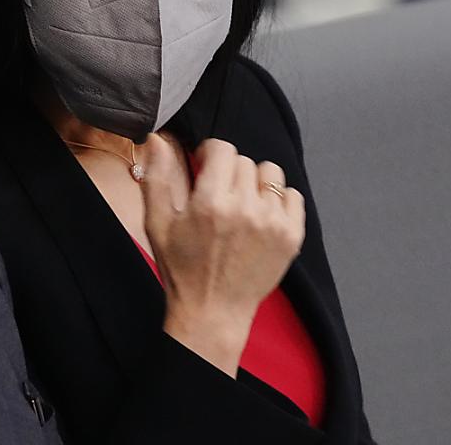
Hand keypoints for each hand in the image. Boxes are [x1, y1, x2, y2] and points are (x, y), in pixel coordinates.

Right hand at [138, 136, 305, 376]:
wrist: (212, 312)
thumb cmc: (181, 268)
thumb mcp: (157, 222)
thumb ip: (157, 177)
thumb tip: (157, 139)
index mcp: (210, 203)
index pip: (222, 148)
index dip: (210, 154)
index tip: (204, 168)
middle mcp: (245, 209)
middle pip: (244, 161)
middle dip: (229, 172)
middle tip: (218, 195)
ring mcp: (273, 223)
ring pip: (270, 173)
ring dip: (255, 182)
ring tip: (241, 203)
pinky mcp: (291, 237)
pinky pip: (293, 195)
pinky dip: (278, 200)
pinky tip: (260, 216)